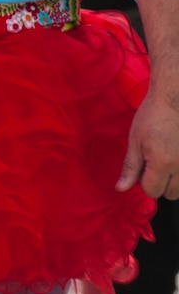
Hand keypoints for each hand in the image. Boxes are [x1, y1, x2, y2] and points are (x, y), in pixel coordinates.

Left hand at [119, 79, 178, 198]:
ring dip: (174, 180)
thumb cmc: (152, 116)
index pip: (152, 191)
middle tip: (155, 162)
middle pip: (170, 194)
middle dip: (160, 183)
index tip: (142, 167)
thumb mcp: (135, 141)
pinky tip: (176, 154)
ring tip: (167, 158)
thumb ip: (130, 167)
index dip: (144, 182)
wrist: (174, 99)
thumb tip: (121, 189)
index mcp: (162, 163)